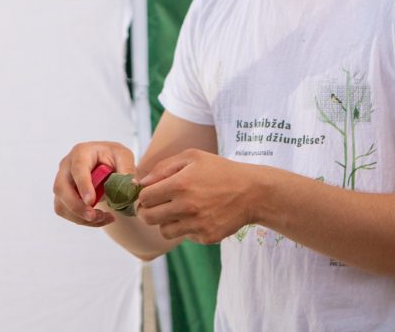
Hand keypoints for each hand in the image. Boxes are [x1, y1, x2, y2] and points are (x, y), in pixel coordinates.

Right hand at [53, 141, 135, 227]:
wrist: (108, 164)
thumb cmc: (114, 157)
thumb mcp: (124, 157)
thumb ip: (127, 169)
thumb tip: (130, 185)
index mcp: (81, 152)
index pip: (78, 169)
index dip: (83, 186)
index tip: (91, 201)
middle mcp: (67, 166)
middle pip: (61, 188)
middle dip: (77, 206)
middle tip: (94, 216)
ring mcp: (62, 181)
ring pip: (61, 203)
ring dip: (80, 216)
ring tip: (103, 218)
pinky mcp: (63, 196)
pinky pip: (66, 212)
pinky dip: (81, 220)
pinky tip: (99, 219)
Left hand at [136, 149, 258, 243]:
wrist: (252, 192)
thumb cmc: (221, 170)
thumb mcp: (194, 157)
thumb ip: (164, 167)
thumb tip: (141, 182)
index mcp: (180, 184)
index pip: (145, 197)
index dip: (144, 195)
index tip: (151, 194)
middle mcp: (186, 206)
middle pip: (148, 217)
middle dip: (148, 211)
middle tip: (157, 206)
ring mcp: (196, 224)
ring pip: (164, 231)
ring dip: (167, 222)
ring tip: (180, 211)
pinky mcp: (206, 237)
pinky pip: (185, 237)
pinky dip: (187, 229)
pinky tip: (199, 216)